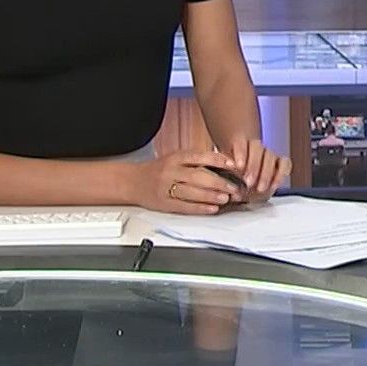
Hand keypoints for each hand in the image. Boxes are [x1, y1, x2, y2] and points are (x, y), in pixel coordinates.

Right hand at [128, 150, 249, 214]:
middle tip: (234, 188)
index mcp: (176, 157)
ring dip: (211, 196)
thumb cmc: (159, 170)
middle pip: (198, 176)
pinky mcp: (164, 203)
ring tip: (226, 198)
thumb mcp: (176, 159)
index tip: (234, 165)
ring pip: (191, 192)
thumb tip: (225, 164)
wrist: (132, 182)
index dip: (218, 161)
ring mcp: (166, 188)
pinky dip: (200, 208)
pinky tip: (212, 209)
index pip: (200, 156)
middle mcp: (171, 171)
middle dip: (219, 182)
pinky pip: (184, 206)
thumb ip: (196, 161)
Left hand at [225, 138, 291, 201]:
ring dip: (266, 173)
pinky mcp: (281, 162)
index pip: (241, 142)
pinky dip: (281, 173)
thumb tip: (227, 182)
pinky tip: (275, 185)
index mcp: (239, 146)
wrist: (248, 188)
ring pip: (270, 155)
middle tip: (248, 182)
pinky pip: (285, 163)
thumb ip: (227, 178)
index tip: (239, 166)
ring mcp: (269, 154)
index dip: (240, 152)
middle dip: (253, 166)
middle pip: (257, 148)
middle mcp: (255, 148)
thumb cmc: (235, 181)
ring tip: (260, 188)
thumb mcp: (227, 179)